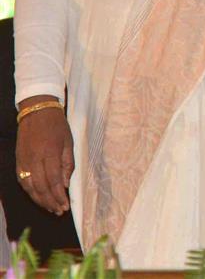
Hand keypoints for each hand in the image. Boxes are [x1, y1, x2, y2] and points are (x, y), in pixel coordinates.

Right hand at [15, 96, 73, 215]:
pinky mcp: (18, 161)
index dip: (59, 196)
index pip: (54, 181)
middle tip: (59, 211)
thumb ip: (68, 164)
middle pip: (41, 188)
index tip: (65, 206)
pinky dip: (30, 192)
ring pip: (29, 187)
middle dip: (50, 202)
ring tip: (50, 208)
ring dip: (40, 200)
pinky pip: (22, 181)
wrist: (36, 111)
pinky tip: (37, 198)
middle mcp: (34, 160)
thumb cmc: (57, 125)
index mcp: (49, 154)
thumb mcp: (69, 142)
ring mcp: (23, 161)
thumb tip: (66, 185)